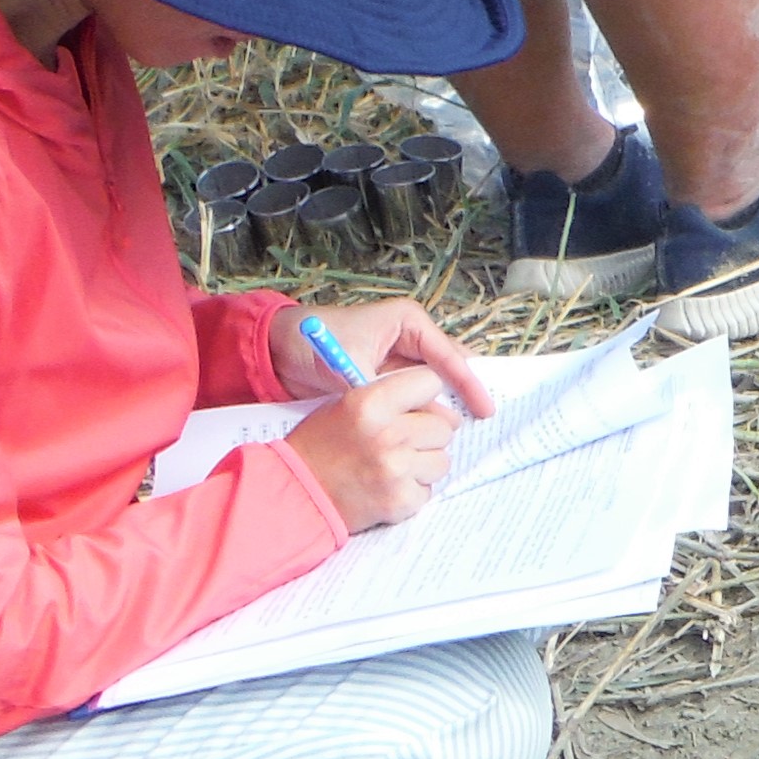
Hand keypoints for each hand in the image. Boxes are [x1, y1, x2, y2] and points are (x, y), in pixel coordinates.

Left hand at [268, 296, 489, 416]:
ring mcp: (400, 360)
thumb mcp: (356, 370)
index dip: (469, 385)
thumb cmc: (311, 345)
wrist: (274, 351)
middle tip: (482, 425)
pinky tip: (433, 433)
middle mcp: (410, 338)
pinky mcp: (388, 379)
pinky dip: (423, 413)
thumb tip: (438, 419)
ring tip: (459, 435)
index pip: (449, 356)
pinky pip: (415, 397)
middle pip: (449, 371)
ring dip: (444, 409)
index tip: (485, 410)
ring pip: (435, 387)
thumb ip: (396, 395)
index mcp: (408, 322)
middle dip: (463, 396)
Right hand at [288, 364, 474, 530]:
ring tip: (392, 466)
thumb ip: (390, 398)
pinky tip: (387, 487)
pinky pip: (429, 490)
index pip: (429, 382)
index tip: (418, 405)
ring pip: (442, 460)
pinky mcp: (402, 500)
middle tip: (401, 442)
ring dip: (423, 464)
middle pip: (443, 426)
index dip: (425, 394)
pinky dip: (413, 490)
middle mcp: (388, 434)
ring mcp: (397, 469)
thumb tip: (439, 404)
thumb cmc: (320, 445)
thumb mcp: (345, 405)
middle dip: (428, 434)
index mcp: (371, 403)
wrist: (296, 491)